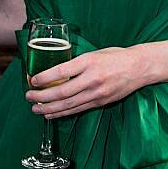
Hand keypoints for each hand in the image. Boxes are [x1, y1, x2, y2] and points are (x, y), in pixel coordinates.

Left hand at [26, 46, 141, 118]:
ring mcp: (97, 93)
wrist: (139, 67)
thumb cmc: (115, 56)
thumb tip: (54, 71)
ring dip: (48, 108)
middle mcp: (92, 79)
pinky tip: (50, 114)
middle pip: (62, 91)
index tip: (32, 80)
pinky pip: (77, 109)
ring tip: (35, 109)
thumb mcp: (94, 53)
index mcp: (89, 62)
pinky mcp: (100, 102)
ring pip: (68, 104)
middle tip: (28, 96)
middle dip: (42, 96)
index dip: (44, 78)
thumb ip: (76, 63)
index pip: (61, 72)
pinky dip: (62, 113)